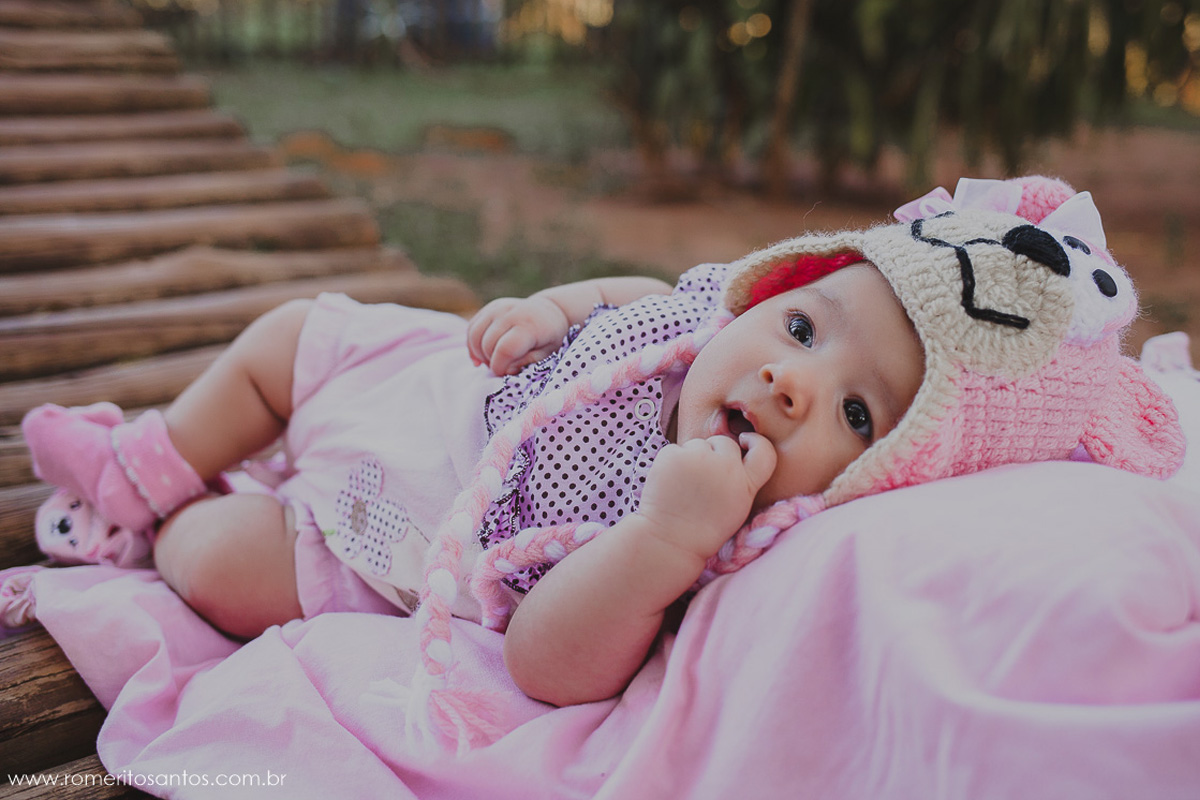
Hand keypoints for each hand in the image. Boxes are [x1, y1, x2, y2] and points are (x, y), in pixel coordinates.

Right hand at [466, 295, 570, 375]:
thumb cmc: (550, 338)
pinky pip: (471, 328)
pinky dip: (473, 345)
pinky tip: (481, 356)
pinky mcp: (489, 308)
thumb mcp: (547, 354)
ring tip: (493, 361)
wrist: (550, 311)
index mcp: (528, 325)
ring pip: (475, 335)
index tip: (504, 373)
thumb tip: (507, 369)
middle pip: (487, 344)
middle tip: (501, 368)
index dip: (500, 367)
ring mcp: (497, 307)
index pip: (505, 349)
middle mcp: (510, 312)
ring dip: (479, 354)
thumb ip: (528, 363)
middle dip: (491, 361)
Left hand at [635, 432, 776, 561]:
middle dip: (714, 453)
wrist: (670, 540)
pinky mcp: (673, 455)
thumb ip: (739, 479)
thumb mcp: (736, 508)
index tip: (744, 440)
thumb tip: (732, 451)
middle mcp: (726, 467)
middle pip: (724, 442)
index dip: (756, 441)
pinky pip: (674, 449)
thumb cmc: (703, 529)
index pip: (764, 450)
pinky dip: (671, 461)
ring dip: (692, 457)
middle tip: (702, 478)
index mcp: (746, 484)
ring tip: (685, 485)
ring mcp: (698, 458)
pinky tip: (669, 483)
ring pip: (698, 444)